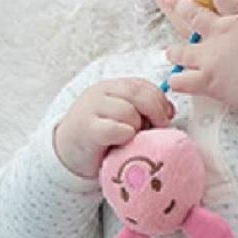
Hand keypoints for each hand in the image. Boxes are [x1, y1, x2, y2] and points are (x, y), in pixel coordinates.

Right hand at [53, 78, 174, 177]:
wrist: (67, 153)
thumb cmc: (102, 137)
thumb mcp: (124, 118)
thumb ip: (144, 109)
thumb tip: (170, 110)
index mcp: (112, 87)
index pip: (143, 84)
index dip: (160, 100)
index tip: (167, 117)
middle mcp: (101, 92)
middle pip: (138, 92)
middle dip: (155, 111)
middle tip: (159, 128)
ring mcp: (91, 108)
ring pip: (128, 111)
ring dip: (137, 127)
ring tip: (132, 138)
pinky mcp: (87, 129)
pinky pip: (115, 129)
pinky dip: (124, 136)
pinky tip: (122, 143)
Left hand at [159, 0, 237, 113]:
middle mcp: (221, 34)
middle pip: (193, 15)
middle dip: (178, 4)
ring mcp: (210, 57)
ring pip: (182, 52)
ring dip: (175, 52)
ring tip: (170, 52)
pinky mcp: (207, 80)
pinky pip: (182, 81)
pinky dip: (177, 82)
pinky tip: (174, 82)